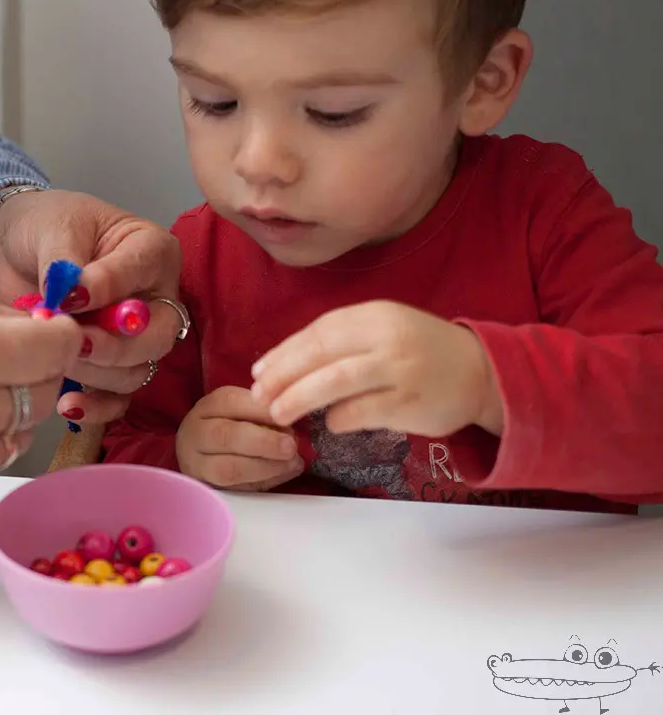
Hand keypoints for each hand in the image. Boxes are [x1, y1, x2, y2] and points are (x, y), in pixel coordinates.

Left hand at [0, 188, 183, 424]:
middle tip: (75, 340)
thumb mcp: (56, 228)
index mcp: (150, 252)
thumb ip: (66, 263)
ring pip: (136, 371)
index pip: (146, 272)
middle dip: (115, 345)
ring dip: (96, 372)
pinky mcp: (105, 367)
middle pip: (157, 337)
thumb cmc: (43, 226)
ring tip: (56, 357)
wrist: (7, 249)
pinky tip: (67, 403)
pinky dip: (96, 406)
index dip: (111, 288)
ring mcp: (132, 338)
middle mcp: (152, 299)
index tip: (72, 294)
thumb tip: (73, 296)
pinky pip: (117, 398)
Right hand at [176, 386, 304, 491]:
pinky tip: (282, 475)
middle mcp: (196, 433)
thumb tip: (290, 420)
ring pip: (227, 468)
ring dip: (264, 467)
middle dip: (263, 442)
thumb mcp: (242, 410)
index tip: (287, 417)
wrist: (201, 452)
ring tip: (291, 463)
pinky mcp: (207, 488)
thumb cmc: (231, 426)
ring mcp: (197, 464)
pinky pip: (236, 489)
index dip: (261, 411)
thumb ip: (262, 411)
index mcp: (208, 407)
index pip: (231, 402)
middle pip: (225, 436)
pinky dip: (263, 483)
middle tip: (291, 446)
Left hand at [250, 301, 502, 436]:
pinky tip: (329, 423)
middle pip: (321, 355)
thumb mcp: (383, 331)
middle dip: (283, 377)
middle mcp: (387, 337)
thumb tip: (281, 365)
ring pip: (335, 382)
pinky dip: (338, 418)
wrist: (481, 372)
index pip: (318, 332)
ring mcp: (400, 370)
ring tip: (279, 413)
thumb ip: (341, 342)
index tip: (258, 372)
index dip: (284, 353)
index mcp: (375, 314)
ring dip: (300, 398)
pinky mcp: (409, 403)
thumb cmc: (419, 351)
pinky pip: (361, 411)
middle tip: (259, 397)